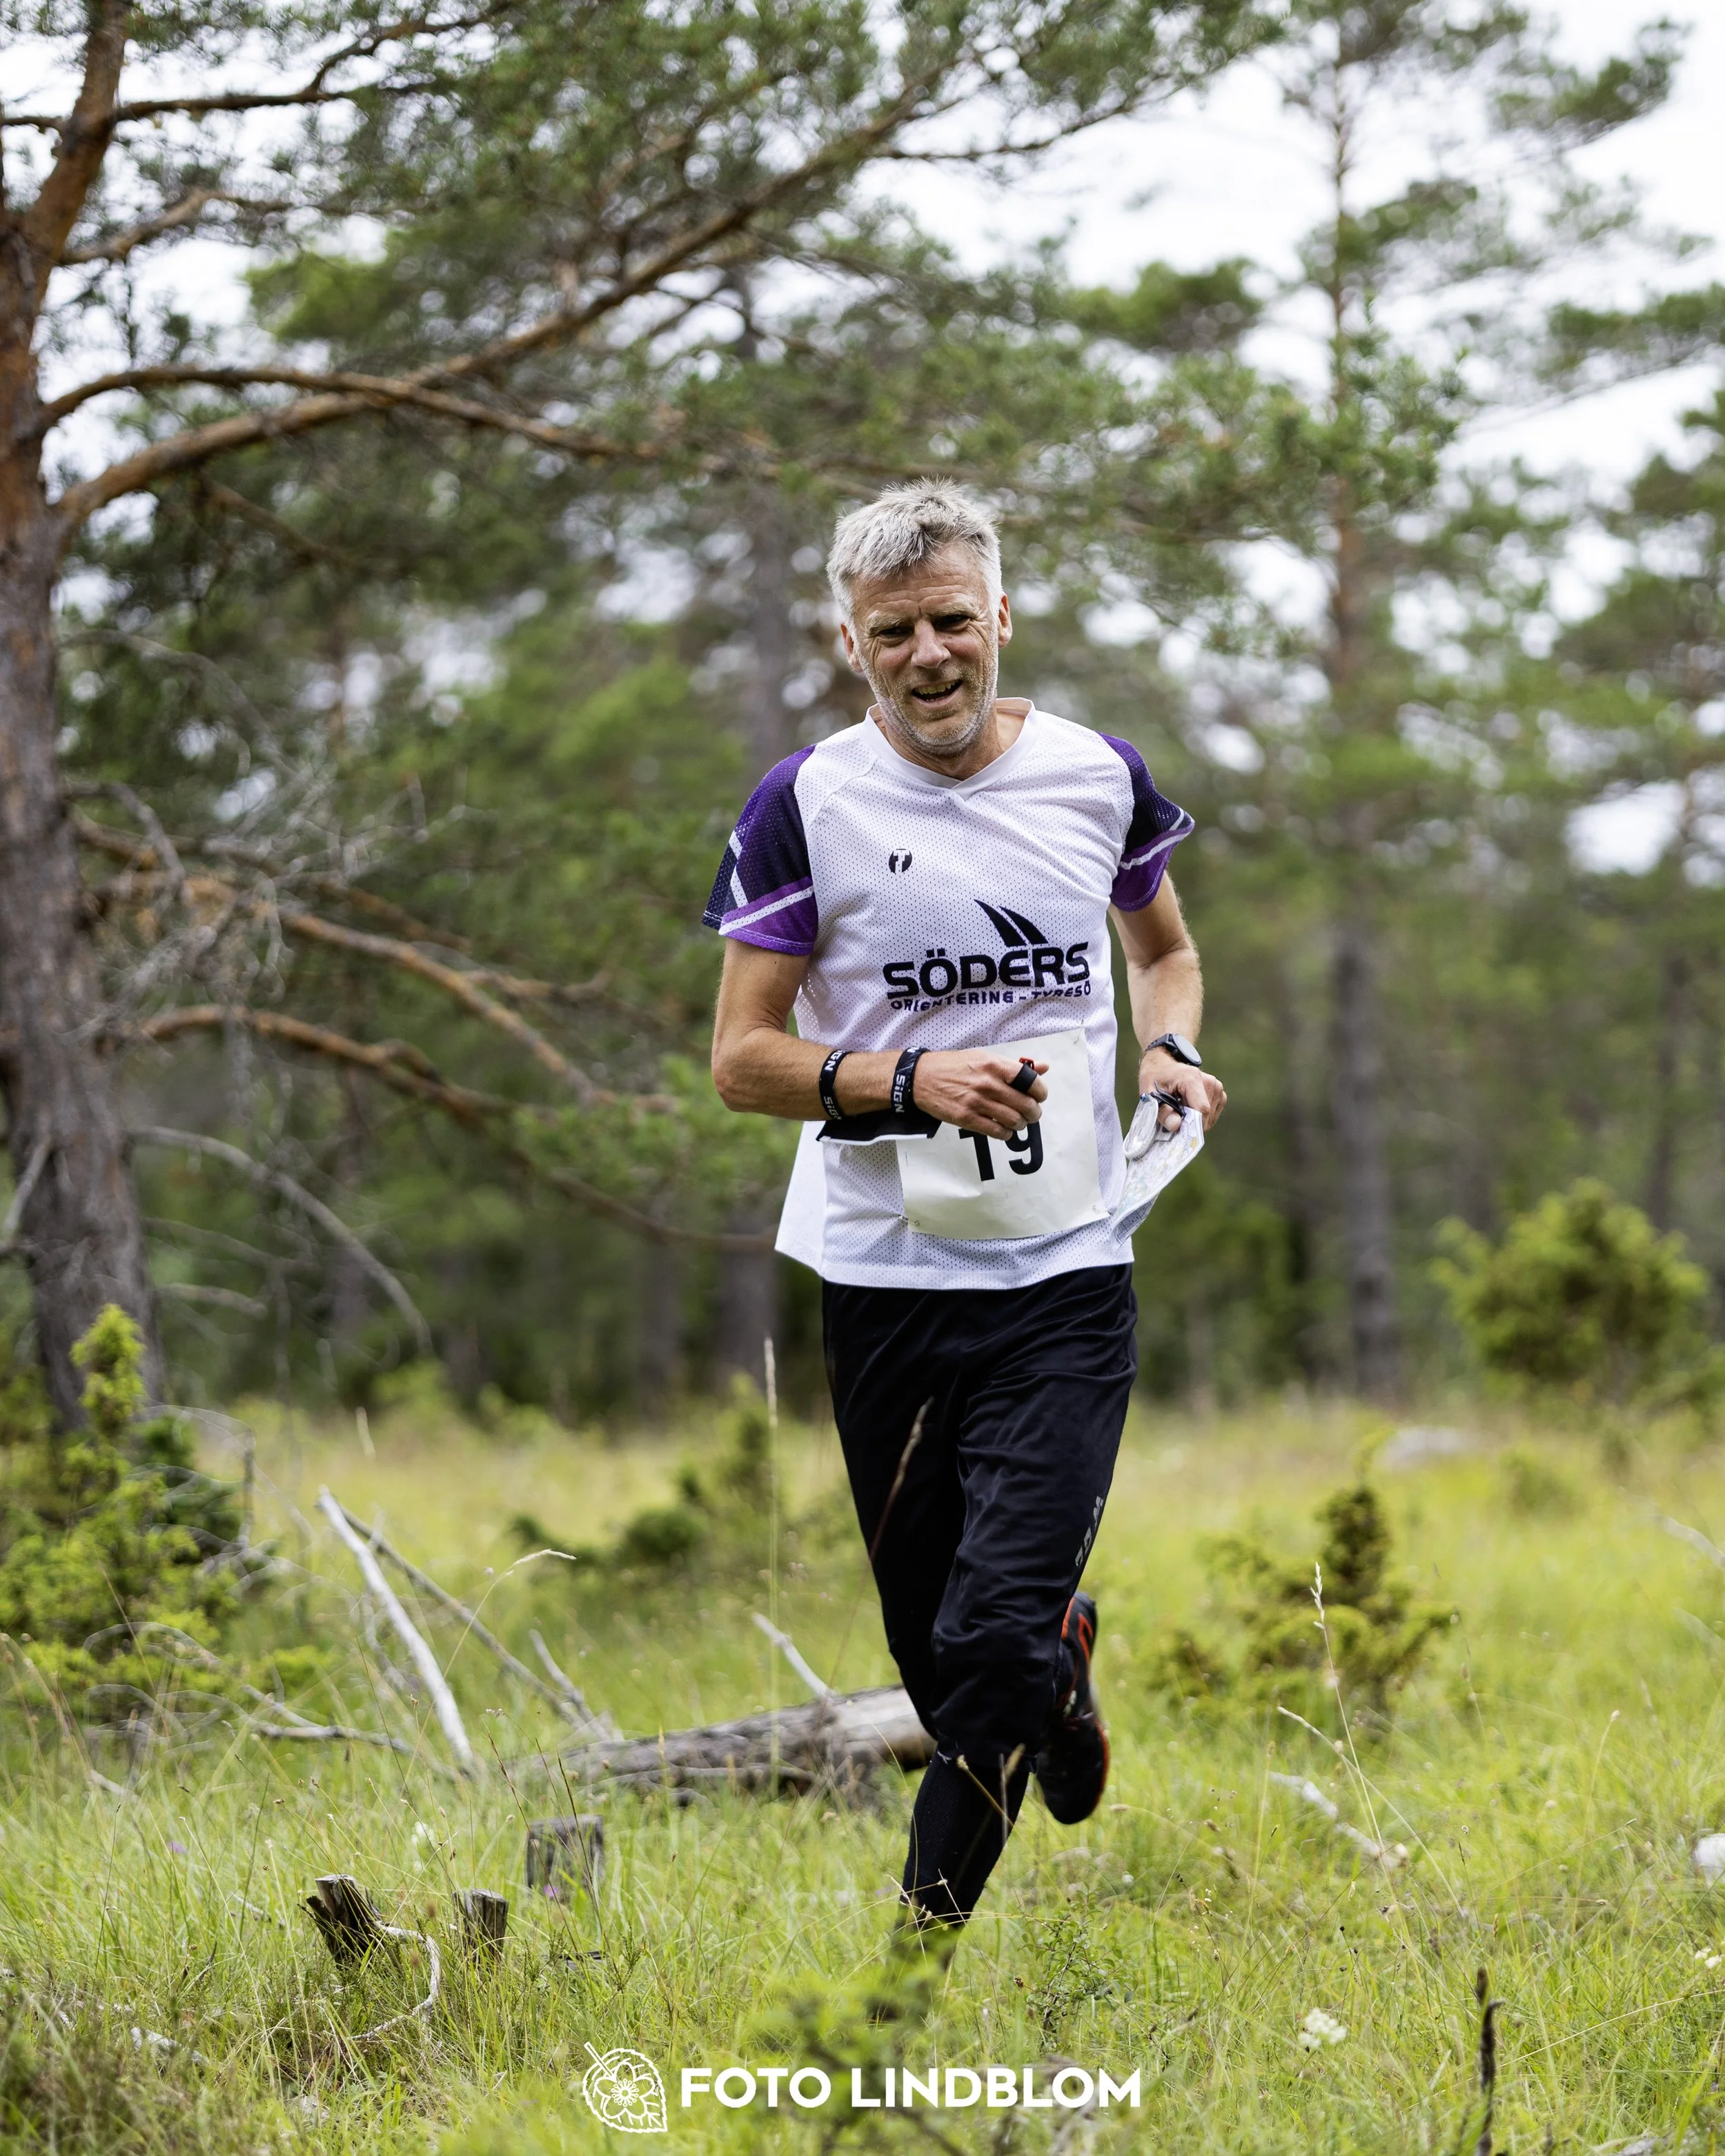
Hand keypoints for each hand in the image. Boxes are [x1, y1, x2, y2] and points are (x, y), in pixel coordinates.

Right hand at [913, 1050, 1048, 1136]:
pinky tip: (1004, 1128)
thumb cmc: (953, 1066)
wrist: (920, 1077)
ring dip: (1021, 1124)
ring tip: (1017, 1121)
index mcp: (994, 1065)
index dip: (1040, 1091)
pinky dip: (1006, 1133)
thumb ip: (1014, 1066)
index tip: (1039, 1095)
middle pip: (1026, 1104)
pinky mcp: (967, 1119)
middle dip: (1034, 1112)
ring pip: (1014, 1120)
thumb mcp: (984, 1058)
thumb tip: (1043, 1067)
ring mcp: (977, 1102)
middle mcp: (988, 1083)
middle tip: (1031, 1113)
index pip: (1030, 1081)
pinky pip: (997, 1132)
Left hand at [1140, 1047, 1226, 1131]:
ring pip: (1210, 1117)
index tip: (1179, 1132)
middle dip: (1191, 1123)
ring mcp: (1216, 1087)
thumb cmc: (1156, 1078)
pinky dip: (1201, 1117)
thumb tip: (1176, 1126)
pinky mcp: (1219, 1093)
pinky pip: (1212, 1114)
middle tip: (1174, 1118)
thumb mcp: (1150, 1095)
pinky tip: (1189, 1108)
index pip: (1202, 1109)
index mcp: (1192, 1079)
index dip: (1192, 1125)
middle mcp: (1209, 1082)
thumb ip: (1162, 1112)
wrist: (1163, 1064)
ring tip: (1181, 1109)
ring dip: (1195, 1120)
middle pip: (1206, 1116)